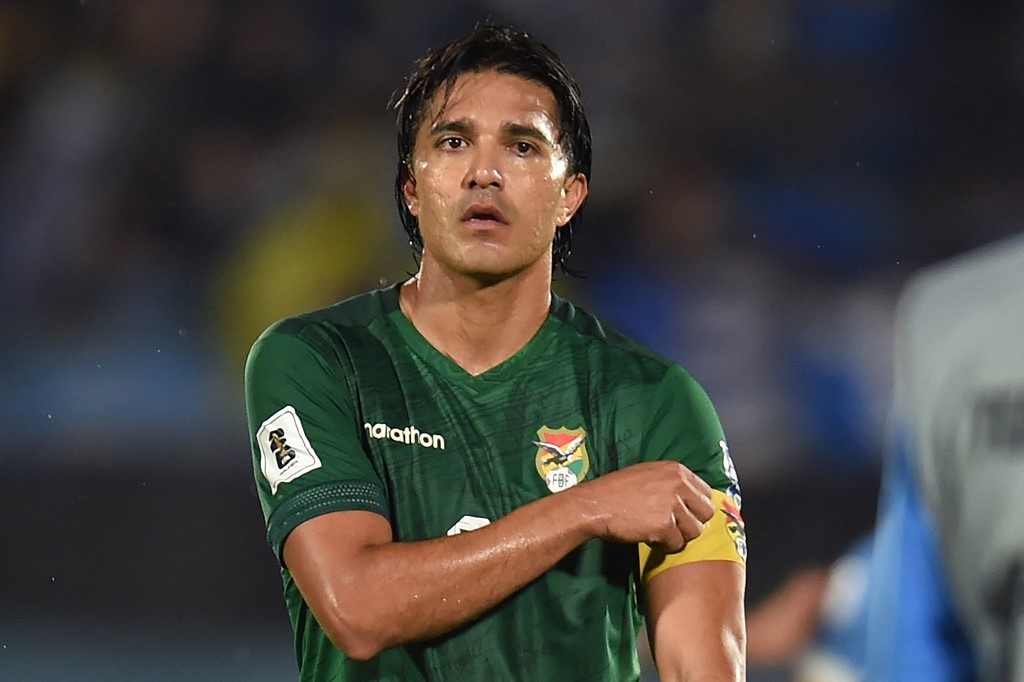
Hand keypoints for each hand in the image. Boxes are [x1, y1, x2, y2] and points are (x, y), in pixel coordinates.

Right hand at [572, 461, 714, 552]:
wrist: (594, 504)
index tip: (683, 515)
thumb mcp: (648, 475)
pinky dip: (664, 546)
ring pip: (694, 531)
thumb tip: (693, 501)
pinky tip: (648, 537)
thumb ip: (673, 484)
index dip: (695, 508)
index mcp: (676, 470)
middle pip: (706, 513)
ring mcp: (672, 504)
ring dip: (677, 536)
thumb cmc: (616, 491)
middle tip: (672, 527)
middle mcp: (678, 484)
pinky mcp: (664, 525)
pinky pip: (676, 544)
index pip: (706, 493)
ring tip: (657, 531)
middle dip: (690, 523)